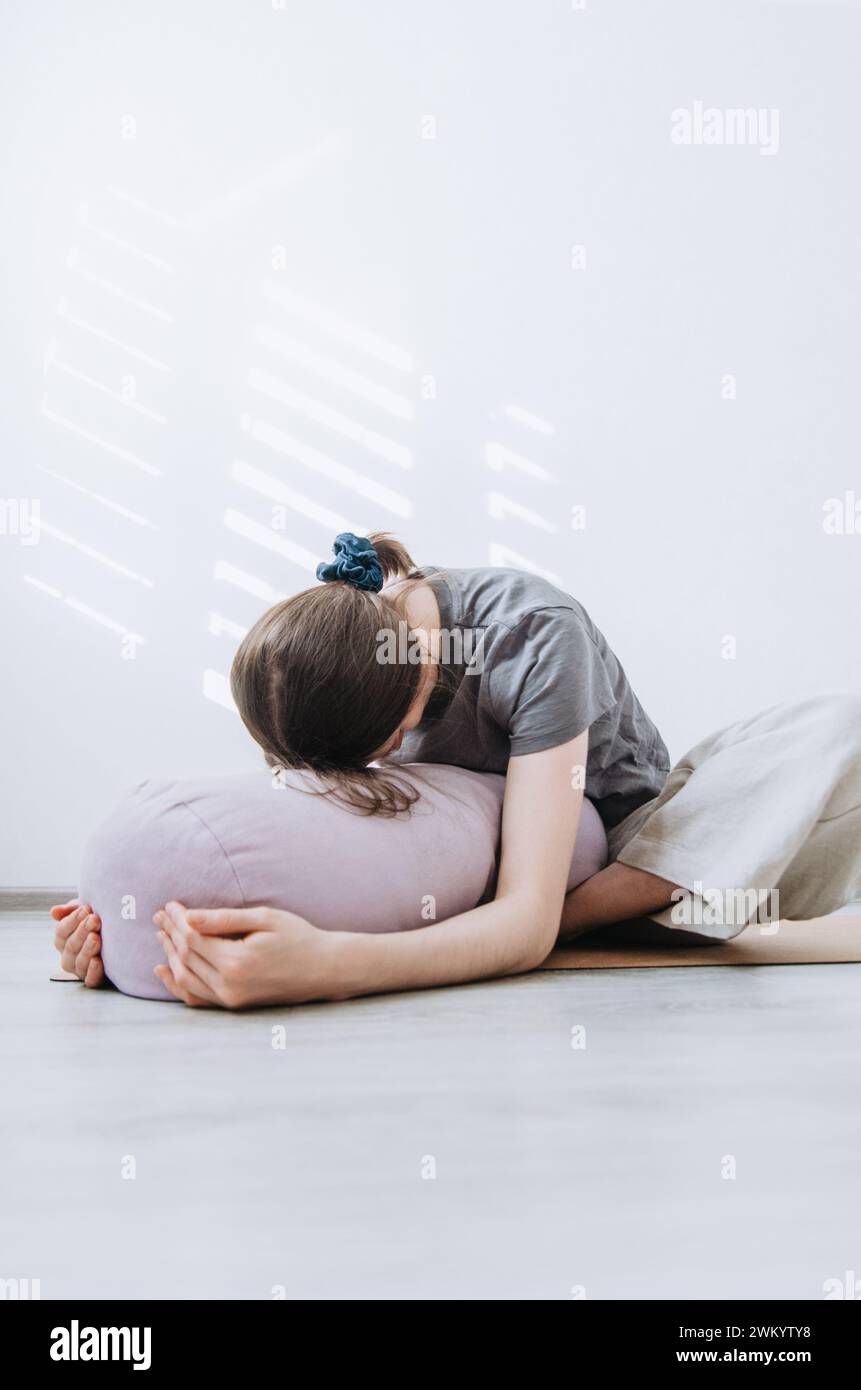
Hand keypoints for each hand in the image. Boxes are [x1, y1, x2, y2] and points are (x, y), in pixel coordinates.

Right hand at [51, 900, 104, 986]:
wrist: (126, 938)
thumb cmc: (101, 922)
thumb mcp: (88, 913)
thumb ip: (71, 911)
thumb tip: (54, 912)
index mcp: (64, 940)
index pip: (62, 932)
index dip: (72, 920)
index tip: (86, 909)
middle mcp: (69, 957)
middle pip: (71, 946)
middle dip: (83, 931)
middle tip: (95, 919)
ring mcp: (81, 970)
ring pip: (79, 962)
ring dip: (87, 949)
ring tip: (96, 938)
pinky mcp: (95, 980)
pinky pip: (90, 980)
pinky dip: (93, 971)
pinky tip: (98, 961)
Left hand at [153, 901, 347, 1008]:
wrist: (324, 969)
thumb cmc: (299, 937)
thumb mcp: (265, 919)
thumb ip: (225, 918)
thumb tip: (188, 916)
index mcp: (237, 961)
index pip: (193, 937)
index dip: (178, 920)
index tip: (170, 904)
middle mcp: (230, 985)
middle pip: (186, 957)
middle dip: (170, 934)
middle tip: (159, 915)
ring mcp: (231, 999)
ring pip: (186, 977)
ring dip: (170, 955)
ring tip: (161, 934)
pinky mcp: (234, 1005)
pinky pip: (197, 997)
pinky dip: (177, 984)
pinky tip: (164, 970)